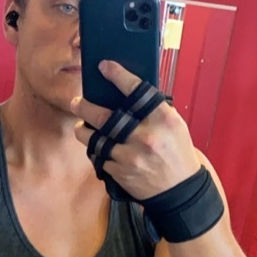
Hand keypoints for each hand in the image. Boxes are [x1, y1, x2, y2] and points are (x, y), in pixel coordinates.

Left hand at [71, 60, 200, 201]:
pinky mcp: (120, 173)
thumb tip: (124, 91)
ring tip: (81, 124)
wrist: (180, 190)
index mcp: (163, 119)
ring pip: (95, 139)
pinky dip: (96, 150)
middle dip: (85, 107)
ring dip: (83, 130)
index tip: (104, 66)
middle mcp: (145, 136)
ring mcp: (131, 156)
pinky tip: (96, 145)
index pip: (136, 90)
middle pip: (105, 116)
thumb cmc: (176, 152)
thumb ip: (152, 109)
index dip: (117, 75)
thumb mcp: (174, 125)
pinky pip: (99, 157)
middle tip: (76, 102)